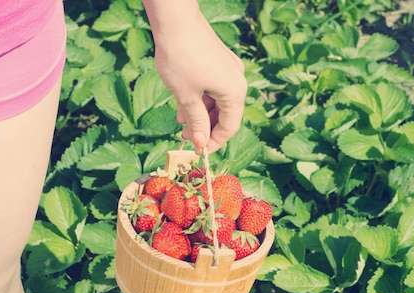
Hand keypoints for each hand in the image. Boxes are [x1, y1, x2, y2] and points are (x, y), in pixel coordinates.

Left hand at [142, 0, 247, 153]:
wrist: (175, 21)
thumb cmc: (181, 58)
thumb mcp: (186, 97)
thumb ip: (196, 121)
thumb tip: (200, 143)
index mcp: (234, 92)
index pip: (230, 127)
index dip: (214, 142)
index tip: (198, 151)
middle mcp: (237, 81)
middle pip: (225, 114)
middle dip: (204, 127)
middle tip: (184, 136)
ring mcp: (229, 69)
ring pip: (217, 100)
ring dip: (200, 113)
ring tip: (179, 120)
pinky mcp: (219, 61)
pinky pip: (213, 87)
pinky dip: (200, 98)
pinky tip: (182, 103)